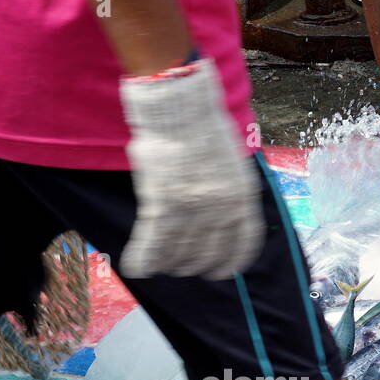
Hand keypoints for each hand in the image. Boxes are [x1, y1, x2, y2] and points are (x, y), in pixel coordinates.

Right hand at [118, 58, 263, 280]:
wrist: (178, 108)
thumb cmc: (205, 129)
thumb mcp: (235, 165)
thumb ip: (233, 195)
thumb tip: (227, 221)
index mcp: (242, 198)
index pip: (242, 245)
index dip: (230, 263)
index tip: (221, 271)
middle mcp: (220, 209)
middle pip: (208, 255)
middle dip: (196, 266)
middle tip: (186, 268)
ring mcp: (191, 209)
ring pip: (179, 253)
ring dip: (169, 264)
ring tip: (163, 266)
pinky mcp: (163, 205)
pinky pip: (152, 243)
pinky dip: (143, 258)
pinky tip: (137, 268)